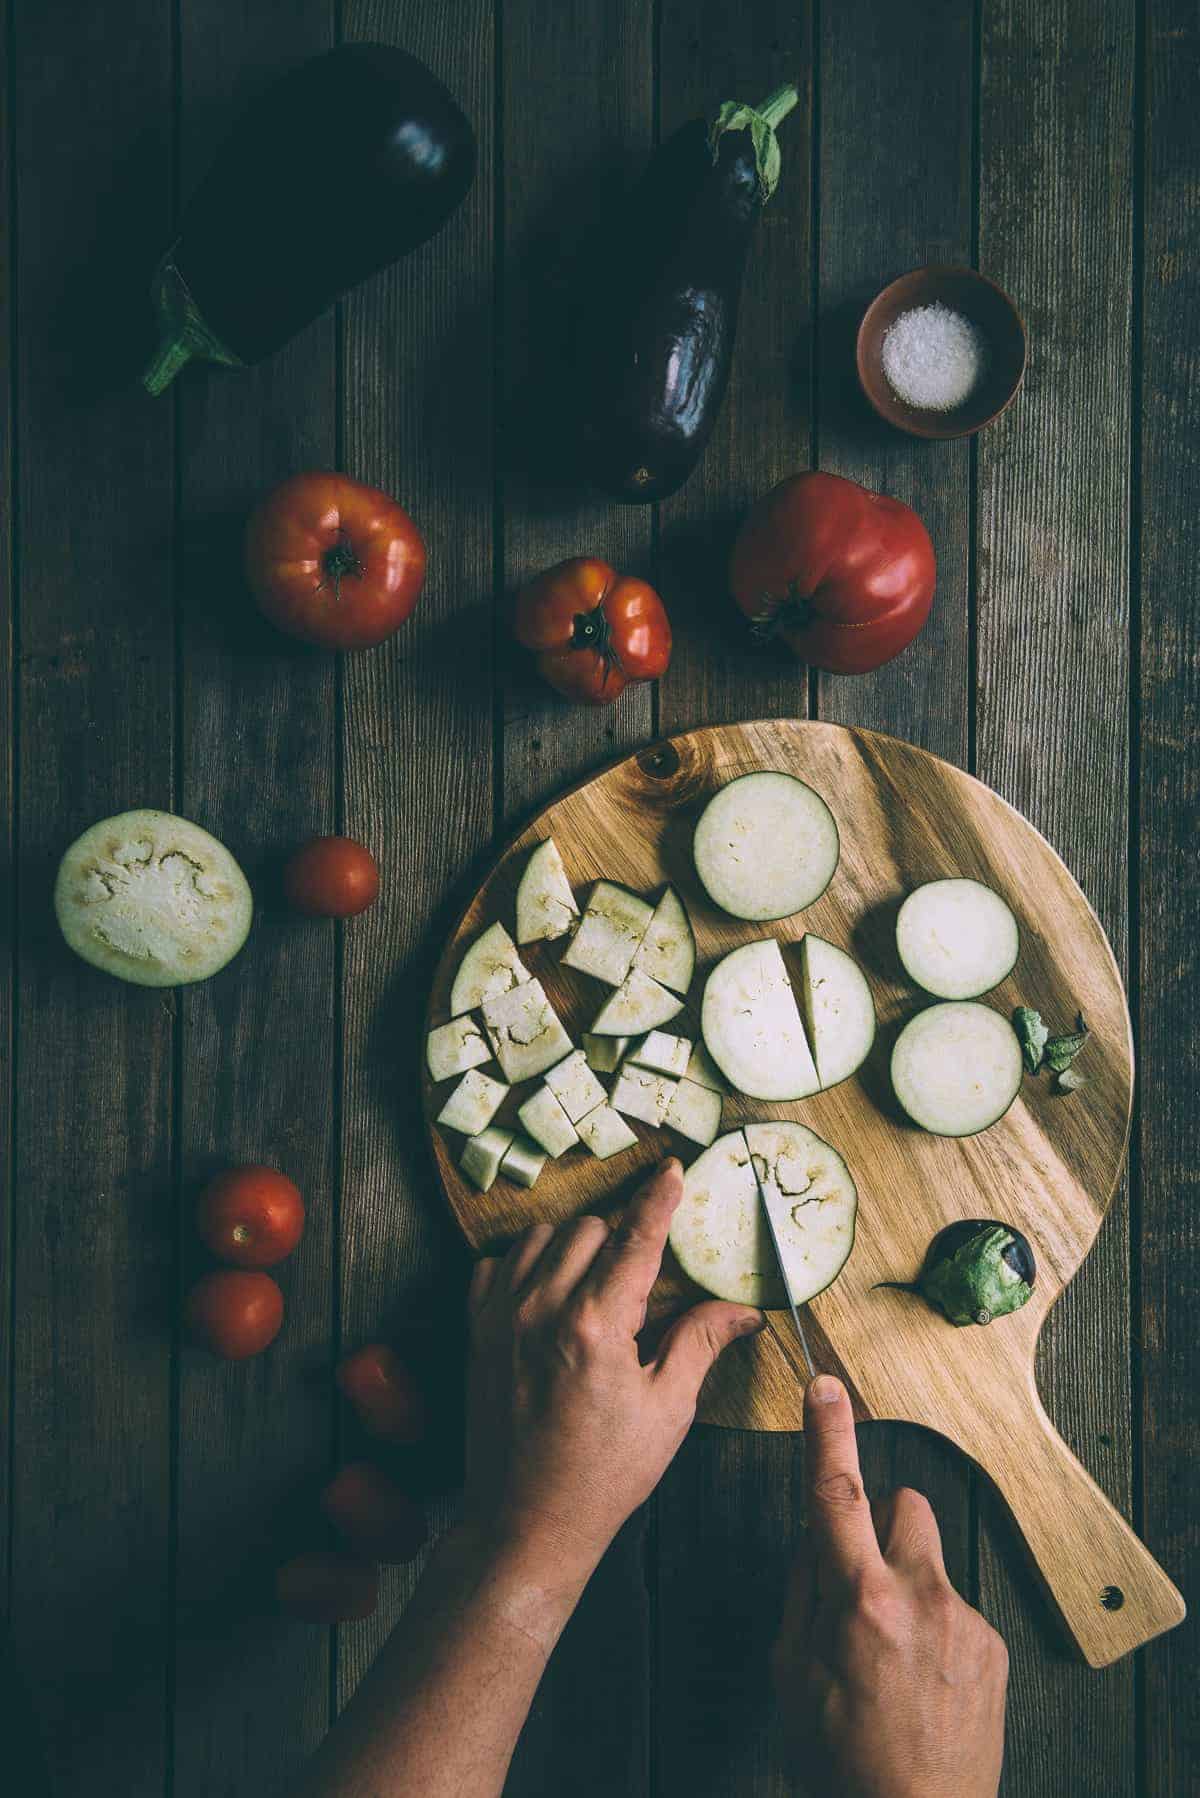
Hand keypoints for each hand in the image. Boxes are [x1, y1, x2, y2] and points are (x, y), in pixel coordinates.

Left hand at [464, 1158, 762, 1582]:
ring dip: (573, 1246)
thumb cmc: (603, 1475)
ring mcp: (500, 1318)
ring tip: (595, 1285)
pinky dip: (524, 1264)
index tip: (673, 1170)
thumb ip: (699, 1342)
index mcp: (595, 1326)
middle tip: (641, 1278)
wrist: (525, 1523)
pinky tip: (547, 1293)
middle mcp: (541, 1309)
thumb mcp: (667, 1410)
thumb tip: (742, 1309)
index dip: (659, 1199)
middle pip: (588, 1228)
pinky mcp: (475, 1332)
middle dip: (621, 1238)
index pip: (635, 1238)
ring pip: (540, 1236)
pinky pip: (496, 1264)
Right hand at [773, 1376, 1007, 1797]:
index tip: (825, 1388)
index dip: (827, 1433)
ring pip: (929, 1561)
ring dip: (907, 1582)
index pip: (835, 1493)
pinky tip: (918, 1681)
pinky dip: (933, 1629)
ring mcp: (964, 1621)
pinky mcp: (992, 1647)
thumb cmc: (844, 1765)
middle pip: (903, 1505)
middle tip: (859, 1577)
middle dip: (879, 1522)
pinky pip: (954, 1608)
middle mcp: (921, 1598)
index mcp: (860, 1601)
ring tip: (891, 1652)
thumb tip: (812, 1545)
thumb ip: (802, 1596)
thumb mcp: (791, 1676)